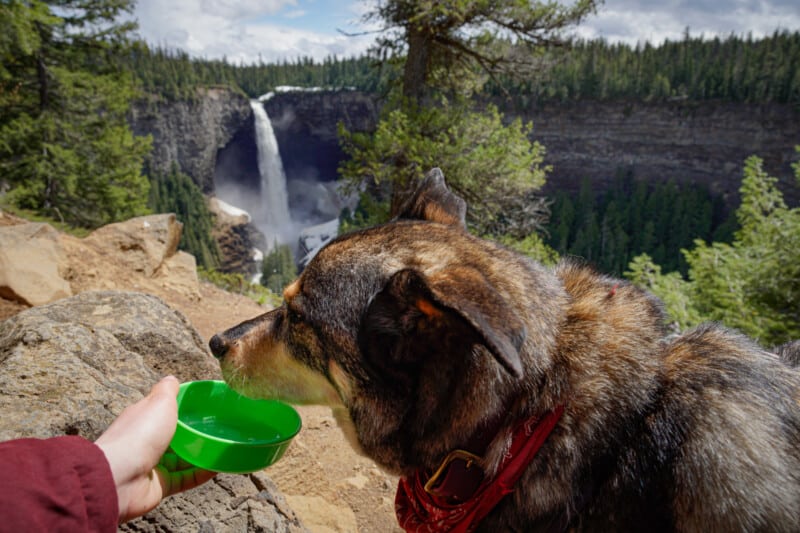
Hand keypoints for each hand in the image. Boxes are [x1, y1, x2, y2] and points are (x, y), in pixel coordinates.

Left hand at [95, 376, 216, 521]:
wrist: (120, 477)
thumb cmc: (139, 434)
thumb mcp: (159, 401)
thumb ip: (167, 389)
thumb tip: (172, 378)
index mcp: (143, 419)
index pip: (162, 412)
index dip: (181, 408)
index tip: (203, 407)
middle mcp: (146, 442)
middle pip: (174, 436)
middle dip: (193, 433)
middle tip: (216, 428)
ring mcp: (152, 465)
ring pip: (182, 459)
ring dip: (201, 454)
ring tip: (221, 448)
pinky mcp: (160, 486)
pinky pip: (185, 479)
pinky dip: (201, 474)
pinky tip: (217, 468)